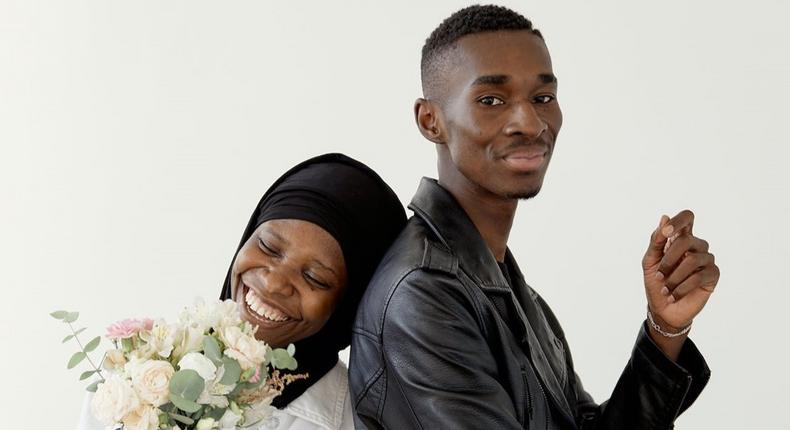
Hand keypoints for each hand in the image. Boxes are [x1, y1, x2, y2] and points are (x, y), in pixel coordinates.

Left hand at [642, 210, 719, 333]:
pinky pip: (700, 276)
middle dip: (668, 259)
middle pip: (686, 240)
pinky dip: (682, 287)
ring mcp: (707, 260)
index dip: (678, 221)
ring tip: (666, 288)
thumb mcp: (650, 260)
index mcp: (680, 238)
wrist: (663, 308)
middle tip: (659, 275)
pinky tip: (673, 295)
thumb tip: (664, 218)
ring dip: (674, 277)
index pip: (687, 217)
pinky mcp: (713, 275)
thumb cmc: (656, 282)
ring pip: (692, 259)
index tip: (666, 232)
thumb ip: (656, 240)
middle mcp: (696, 246)